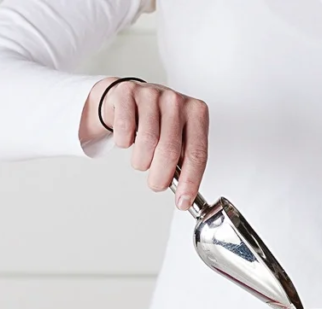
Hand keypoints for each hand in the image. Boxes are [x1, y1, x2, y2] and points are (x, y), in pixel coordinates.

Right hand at [82, 77, 208, 211]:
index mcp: (196, 113)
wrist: (129, 98)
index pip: (197, 153)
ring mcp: (152, 94)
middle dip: (161, 177)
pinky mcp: (127, 93)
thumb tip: (185, 195)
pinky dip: (124, 143)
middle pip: (170, 151)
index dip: (190, 182)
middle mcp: (176, 101)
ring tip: (142, 159)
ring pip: (146, 143)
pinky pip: (124, 130)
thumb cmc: (158, 122)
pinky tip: (129, 139)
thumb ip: (185, 162)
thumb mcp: (178, 138)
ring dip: (141, 162)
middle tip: (157, 184)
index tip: (183, 201)